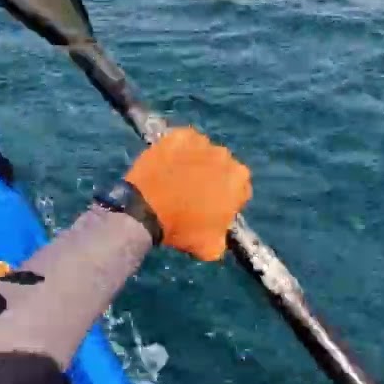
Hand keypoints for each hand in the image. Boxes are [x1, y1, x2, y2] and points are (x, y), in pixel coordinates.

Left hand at [124, 127, 251, 260]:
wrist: (144, 209)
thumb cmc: (181, 229)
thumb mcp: (211, 248)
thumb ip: (223, 237)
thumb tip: (220, 234)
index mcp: (239, 180)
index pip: (240, 190)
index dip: (227, 200)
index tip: (212, 208)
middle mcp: (225, 155)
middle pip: (222, 168)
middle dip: (212, 179)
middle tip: (192, 195)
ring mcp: (200, 142)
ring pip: (203, 153)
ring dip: (196, 163)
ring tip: (176, 179)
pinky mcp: (177, 135)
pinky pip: (183, 141)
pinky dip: (178, 150)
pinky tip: (168, 164)